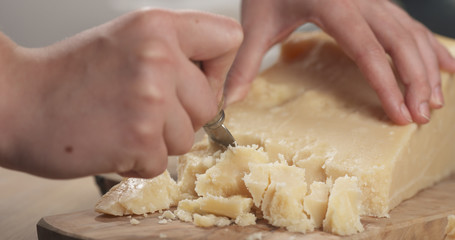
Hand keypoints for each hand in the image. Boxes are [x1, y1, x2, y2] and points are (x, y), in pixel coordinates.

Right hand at [0, 9, 241, 178]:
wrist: (17, 102)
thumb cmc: (72, 75)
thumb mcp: (129, 41)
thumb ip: (177, 55)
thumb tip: (220, 86)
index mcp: (158, 26)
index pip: (229, 39)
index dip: (216, 67)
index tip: (194, 80)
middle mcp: (158, 59)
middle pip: (210, 104)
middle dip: (181, 115)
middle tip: (141, 108)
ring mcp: (150, 101)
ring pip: (188, 138)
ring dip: (158, 140)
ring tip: (121, 122)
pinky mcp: (139, 140)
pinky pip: (162, 162)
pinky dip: (139, 160)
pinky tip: (112, 140)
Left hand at [226, 0, 454, 124]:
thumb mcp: (256, 24)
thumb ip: (245, 63)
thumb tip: (228, 101)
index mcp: (333, 4)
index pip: (367, 50)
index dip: (386, 84)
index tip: (398, 114)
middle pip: (399, 42)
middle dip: (415, 82)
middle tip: (421, 117)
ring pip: (411, 33)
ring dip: (427, 68)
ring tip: (435, 103)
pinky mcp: (376, 1)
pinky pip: (410, 25)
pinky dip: (431, 47)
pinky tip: (446, 68)